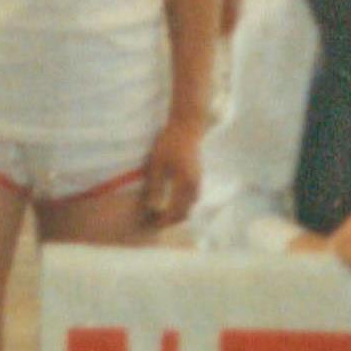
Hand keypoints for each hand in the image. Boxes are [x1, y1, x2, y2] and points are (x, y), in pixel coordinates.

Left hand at [139, 116, 202, 230]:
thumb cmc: (169, 143)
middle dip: (172, 220)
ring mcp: (198, 180)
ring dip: (178, 212)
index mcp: (185, 185)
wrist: (187, 126)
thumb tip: (153, 208)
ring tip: (163, 214)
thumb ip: (155, 187)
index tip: (152, 225)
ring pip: (190, 205)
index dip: (164, 221)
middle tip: (156, 223)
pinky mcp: (197, 175)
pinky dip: (183, 203)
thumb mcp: (157, 164)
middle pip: (185, 212)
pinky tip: (172, 201)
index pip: (175, 211)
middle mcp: (195, 186)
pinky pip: (191, 197)